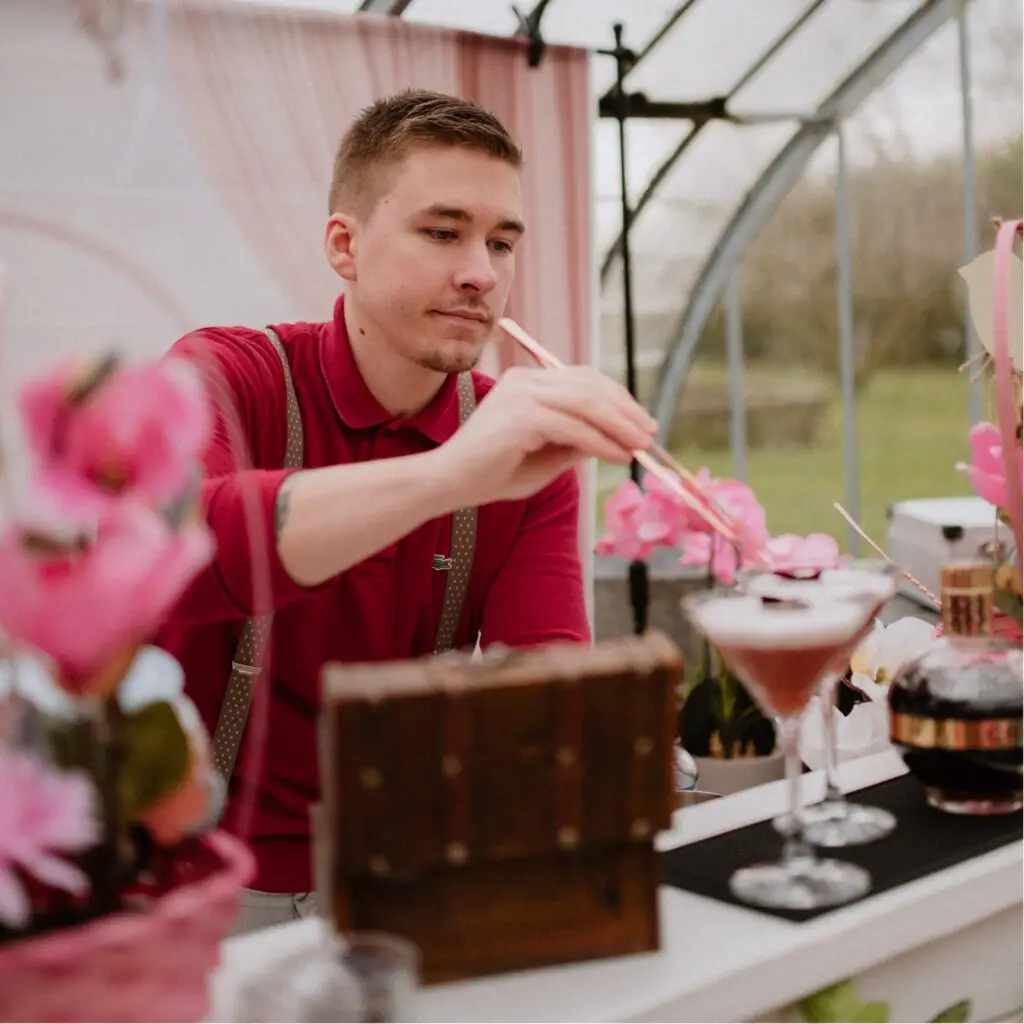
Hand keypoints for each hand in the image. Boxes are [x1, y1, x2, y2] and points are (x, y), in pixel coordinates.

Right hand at [433, 366, 657, 505]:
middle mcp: (525, 381)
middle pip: (589, 386)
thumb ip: (575, 443)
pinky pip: (573, 427)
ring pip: (586, 403)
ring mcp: (522, 394)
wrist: (447, 483)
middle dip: (625, 410)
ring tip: (640, 447)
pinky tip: (618, 455)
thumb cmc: (491, 473)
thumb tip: (617, 439)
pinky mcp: (521, 415)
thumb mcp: (545, 457)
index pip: (583, 379)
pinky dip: (600, 441)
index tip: (642, 421)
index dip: (618, 398)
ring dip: (619, 425)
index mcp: (528, 383)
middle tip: (650, 433)